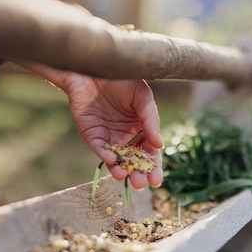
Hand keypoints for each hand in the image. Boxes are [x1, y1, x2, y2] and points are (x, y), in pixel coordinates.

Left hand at [21, 62, 163, 188]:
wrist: (97, 68)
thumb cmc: (123, 80)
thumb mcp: (143, 98)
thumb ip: (150, 120)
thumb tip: (160, 145)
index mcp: (141, 130)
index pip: (149, 153)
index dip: (153, 167)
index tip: (156, 181)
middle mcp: (125, 137)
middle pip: (133, 161)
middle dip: (137, 174)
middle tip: (141, 184)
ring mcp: (108, 137)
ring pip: (115, 159)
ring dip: (119, 170)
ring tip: (123, 177)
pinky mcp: (91, 134)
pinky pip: (99, 149)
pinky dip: (105, 156)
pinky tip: (111, 161)